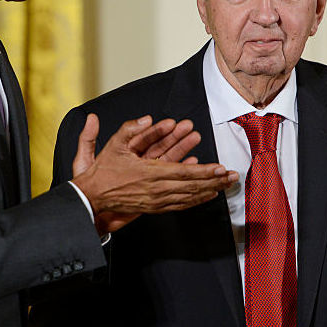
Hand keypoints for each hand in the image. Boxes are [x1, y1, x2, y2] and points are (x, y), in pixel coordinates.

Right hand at [71, 114, 237, 232]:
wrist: (93, 196)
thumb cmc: (105, 170)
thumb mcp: (114, 144)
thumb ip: (131, 129)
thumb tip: (147, 118)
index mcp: (150, 173)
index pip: (183, 172)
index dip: (204, 171)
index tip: (220, 168)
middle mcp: (157, 189)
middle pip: (192, 187)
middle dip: (214, 182)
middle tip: (233, 176)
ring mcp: (157, 201)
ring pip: (189, 197)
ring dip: (210, 191)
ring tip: (226, 185)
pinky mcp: (155, 208)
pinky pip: (181, 205)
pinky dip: (196, 201)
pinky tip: (208, 196)